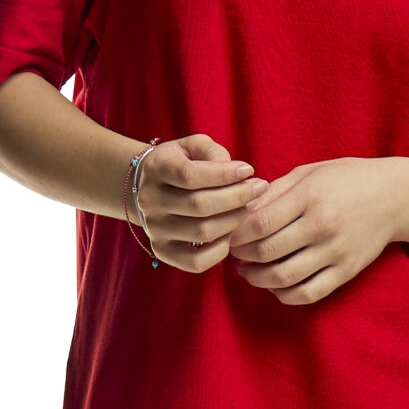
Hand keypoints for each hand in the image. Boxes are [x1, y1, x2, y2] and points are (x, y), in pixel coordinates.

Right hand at [133, 134, 270, 273]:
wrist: (151, 187)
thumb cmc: (182, 162)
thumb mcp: (194, 146)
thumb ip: (214, 153)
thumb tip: (238, 174)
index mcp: (156, 168)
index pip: (191, 176)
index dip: (225, 175)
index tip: (249, 170)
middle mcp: (150, 200)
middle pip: (200, 205)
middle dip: (237, 197)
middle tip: (258, 189)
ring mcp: (154, 229)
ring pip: (202, 232)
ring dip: (234, 221)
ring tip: (247, 208)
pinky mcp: (162, 251)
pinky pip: (196, 262)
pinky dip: (220, 251)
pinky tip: (230, 233)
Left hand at [225, 158, 404, 305]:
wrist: (395, 197)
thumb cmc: (346, 179)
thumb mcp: (309, 174)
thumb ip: (274, 192)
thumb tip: (239, 211)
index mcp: (310, 197)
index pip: (259, 224)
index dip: (237, 234)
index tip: (230, 235)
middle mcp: (323, 226)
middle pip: (266, 252)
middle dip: (242, 256)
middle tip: (235, 254)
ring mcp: (335, 252)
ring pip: (283, 277)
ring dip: (257, 279)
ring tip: (249, 271)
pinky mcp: (346, 271)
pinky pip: (308, 293)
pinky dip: (284, 295)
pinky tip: (276, 285)